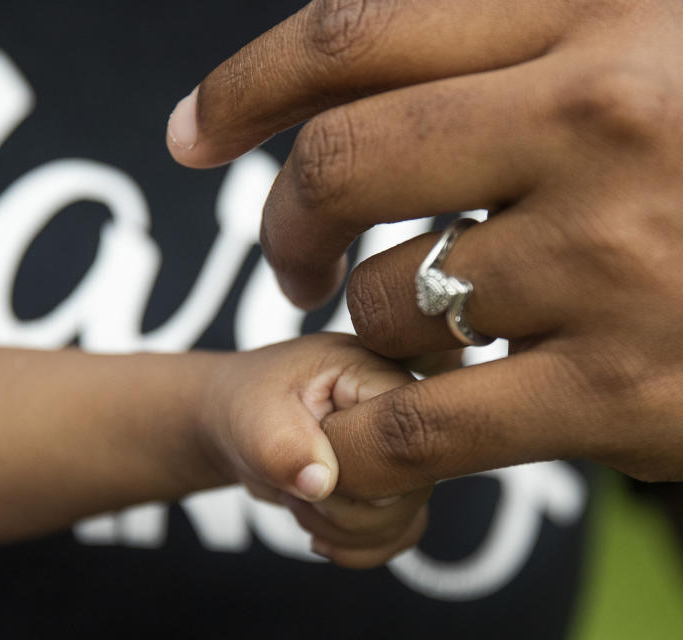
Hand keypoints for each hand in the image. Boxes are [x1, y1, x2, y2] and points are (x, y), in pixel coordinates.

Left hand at [168, 0, 682, 494]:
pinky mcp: (627, 395)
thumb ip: (519, 38)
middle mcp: (603, 122)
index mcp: (602, 13)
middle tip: (289, 258)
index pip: (358, 34)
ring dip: (375, 320)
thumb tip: (358, 73)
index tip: (191, 135)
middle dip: (283, 220)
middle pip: (338, 168)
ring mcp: (616, 263)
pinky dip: (366, 436)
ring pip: (385, 303)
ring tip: (434, 323)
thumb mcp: (654, 36)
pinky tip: (362, 431)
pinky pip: (422, 424)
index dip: (246, 85)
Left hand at [204, 333, 428, 566]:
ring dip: (338, 527)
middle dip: (338, 504)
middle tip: (294, 476)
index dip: (354, 466)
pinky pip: (398, 535)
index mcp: (378, 373)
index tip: (309, 457)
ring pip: (402, 520)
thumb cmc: (247, 403)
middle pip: (409, 487)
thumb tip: (321, 483)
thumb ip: (285, 445)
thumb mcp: (255, 415)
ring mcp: (404, 454)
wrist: (237, 423)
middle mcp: (404, 413)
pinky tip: (318, 526)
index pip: (404, 434)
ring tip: (299, 491)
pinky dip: (354, 546)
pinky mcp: (397, 488)